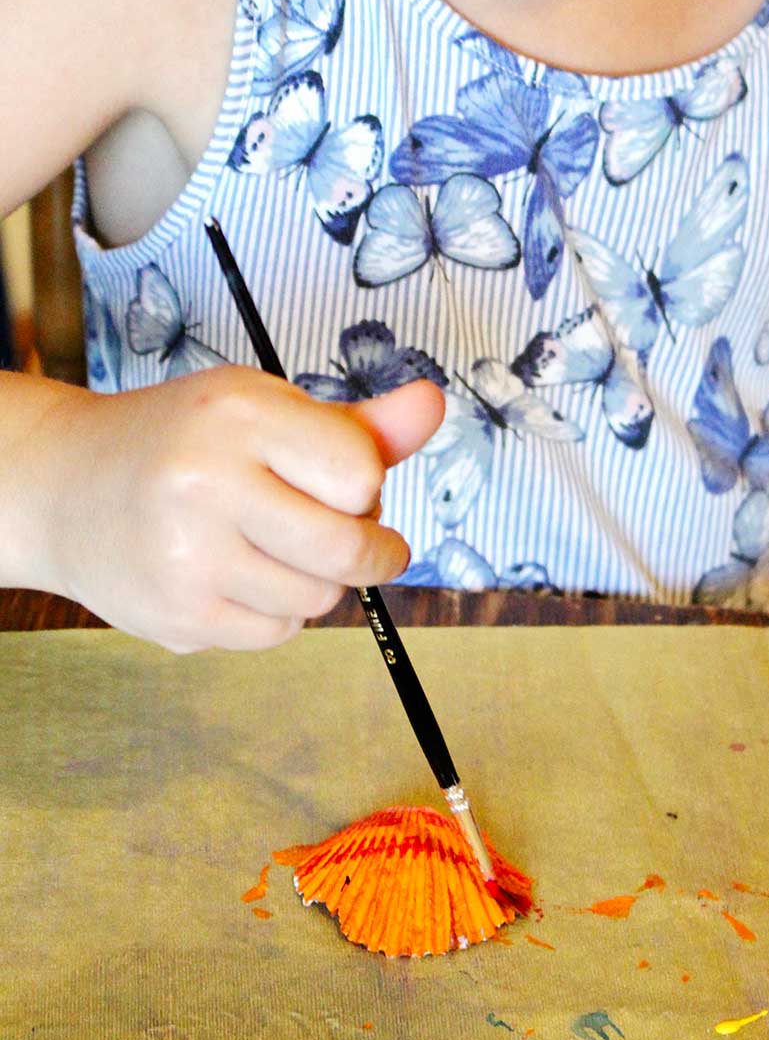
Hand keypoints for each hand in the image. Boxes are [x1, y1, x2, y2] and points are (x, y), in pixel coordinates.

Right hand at [42, 368, 444, 652]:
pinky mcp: (177, 615)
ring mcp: (187, 555)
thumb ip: (356, 424)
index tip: (347, 483)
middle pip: (347, 548)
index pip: (360, 474)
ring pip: (317, 599)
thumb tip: (433, 405)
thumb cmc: (184, 441)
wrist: (65, 488)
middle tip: (359, 538)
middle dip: (371, 551)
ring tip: (278, 547)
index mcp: (239, 413)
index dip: (365, 485)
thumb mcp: (266, 409)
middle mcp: (207, 481)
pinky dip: (277, 614)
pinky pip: (277, 634)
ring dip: (318, 582)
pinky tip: (241, 576)